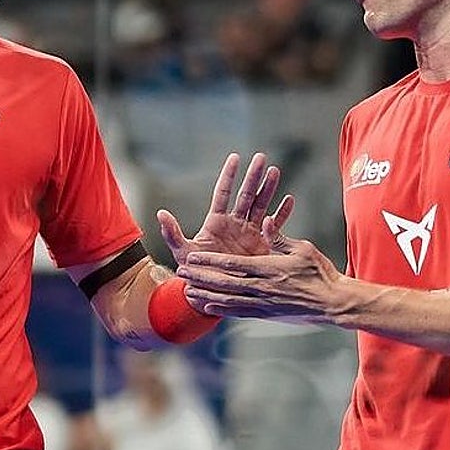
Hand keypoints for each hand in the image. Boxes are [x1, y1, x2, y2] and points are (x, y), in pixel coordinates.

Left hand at [157, 152, 293, 266]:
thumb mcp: (184, 253)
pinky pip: (274, 227)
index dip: (229, 176)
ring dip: (268, 189)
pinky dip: (281, 214)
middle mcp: (234, 224)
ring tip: (275, 171)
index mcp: (216, 222)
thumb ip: (173, 234)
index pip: (223, 193)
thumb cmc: (196, 272)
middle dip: (253, 176)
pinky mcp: (261, 246)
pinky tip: (289, 200)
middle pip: (245, 195)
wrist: (212, 292)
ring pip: (260, 205)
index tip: (235, 157)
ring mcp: (249, 233)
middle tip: (261, 157)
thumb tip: (160, 213)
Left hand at [176, 218, 345, 323]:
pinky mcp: (268, 314)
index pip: (232, 264)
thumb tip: (263, 219)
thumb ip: (278, 237)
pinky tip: (209, 306)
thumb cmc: (320, 272)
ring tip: (188, 291)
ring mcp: (264, 303)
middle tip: (181, 273)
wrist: (334, 303)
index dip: (210, 260)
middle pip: (223, 282)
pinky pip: (240, 312)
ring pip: (227, 299)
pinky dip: (223, 309)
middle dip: (200, 277)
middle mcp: (262, 287)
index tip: (192, 257)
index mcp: (268, 268)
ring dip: (206, 294)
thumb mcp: (302, 248)